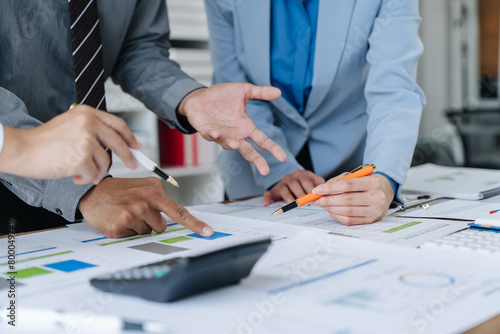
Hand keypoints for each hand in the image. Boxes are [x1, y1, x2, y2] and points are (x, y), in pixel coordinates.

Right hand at [0, 105, 140, 183]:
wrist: (22, 150)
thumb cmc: (43, 141)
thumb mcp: (70, 125)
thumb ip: (91, 129)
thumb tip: (113, 142)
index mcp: (87, 113)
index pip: (117, 124)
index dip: (129, 136)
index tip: (136, 145)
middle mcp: (88, 123)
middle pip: (118, 142)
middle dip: (128, 156)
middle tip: (132, 164)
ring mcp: (85, 140)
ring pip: (105, 162)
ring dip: (96, 172)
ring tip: (83, 174)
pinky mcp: (80, 157)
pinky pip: (93, 174)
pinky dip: (85, 179)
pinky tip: (73, 176)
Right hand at [78, 177, 213, 237]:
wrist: (93, 193)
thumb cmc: (120, 191)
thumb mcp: (143, 185)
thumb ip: (160, 196)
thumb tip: (175, 213)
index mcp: (153, 192)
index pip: (179, 211)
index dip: (195, 224)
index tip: (208, 232)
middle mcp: (144, 202)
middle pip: (162, 227)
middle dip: (151, 222)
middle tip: (136, 212)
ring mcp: (132, 214)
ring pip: (148, 233)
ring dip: (139, 227)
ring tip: (126, 214)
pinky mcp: (120, 226)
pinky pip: (133, 236)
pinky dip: (127, 231)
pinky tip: (118, 219)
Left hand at [178, 83, 286, 174]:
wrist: (200, 96)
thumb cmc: (222, 96)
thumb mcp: (244, 91)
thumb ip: (260, 92)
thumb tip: (279, 92)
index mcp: (246, 127)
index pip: (262, 140)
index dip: (272, 148)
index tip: (282, 157)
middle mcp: (235, 135)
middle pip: (248, 151)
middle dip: (256, 160)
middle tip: (265, 170)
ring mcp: (221, 135)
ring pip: (228, 144)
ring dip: (231, 144)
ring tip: (236, 144)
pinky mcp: (207, 131)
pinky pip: (211, 136)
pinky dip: (213, 136)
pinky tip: (216, 134)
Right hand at [263, 170, 324, 205]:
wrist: (291, 181)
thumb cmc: (305, 184)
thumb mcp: (315, 182)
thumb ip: (320, 185)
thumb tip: (326, 193)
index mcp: (302, 174)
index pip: (306, 180)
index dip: (310, 188)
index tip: (314, 196)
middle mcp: (291, 177)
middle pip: (294, 184)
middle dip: (300, 193)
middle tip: (305, 202)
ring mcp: (281, 183)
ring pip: (283, 188)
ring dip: (288, 196)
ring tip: (292, 203)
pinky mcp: (274, 190)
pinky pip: (269, 193)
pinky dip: (267, 198)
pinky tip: (267, 204)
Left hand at [311, 174, 393, 224]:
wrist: (384, 192)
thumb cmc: (366, 183)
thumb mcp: (356, 176)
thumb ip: (339, 180)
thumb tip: (322, 189)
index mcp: (373, 183)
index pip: (348, 185)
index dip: (330, 188)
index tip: (317, 190)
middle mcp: (376, 197)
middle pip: (346, 199)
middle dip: (327, 200)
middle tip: (315, 200)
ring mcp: (374, 210)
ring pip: (347, 211)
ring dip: (330, 208)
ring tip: (322, 204)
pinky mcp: (370, 220)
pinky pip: (349, 220)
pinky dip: (337, 215)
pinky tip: (331, 211)